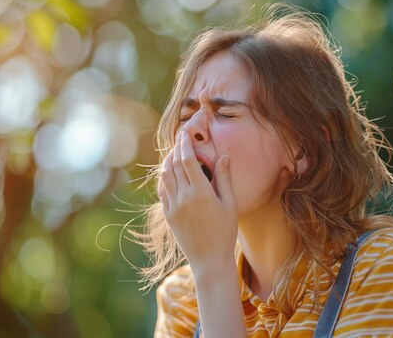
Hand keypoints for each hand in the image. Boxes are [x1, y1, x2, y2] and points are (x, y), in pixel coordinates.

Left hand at [158, 131, 237, 269]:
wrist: (209, 260)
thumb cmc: (225, 232)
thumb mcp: (230, 205)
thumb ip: (225, 179)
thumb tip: (224, 156)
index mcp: (201, 192)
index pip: (188, 160)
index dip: (185, 144)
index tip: (185, 134)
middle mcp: (184, 197)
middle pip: (175, 165)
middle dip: (177, 149)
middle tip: (179, 138)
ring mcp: (173, 207)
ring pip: (165, 176)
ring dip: (168, 162)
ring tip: (173, 153)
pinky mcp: (168, 215)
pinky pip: (162, 191)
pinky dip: (164, 178)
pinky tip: (168, 174)